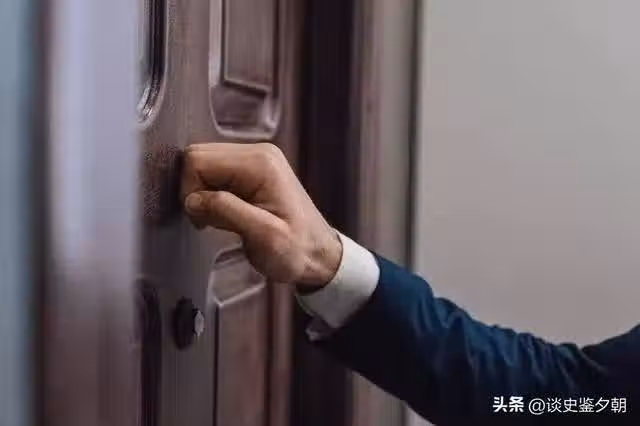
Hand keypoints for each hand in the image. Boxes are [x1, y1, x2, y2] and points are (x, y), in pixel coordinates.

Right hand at [181, 142, 341, 288]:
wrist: (318, 254)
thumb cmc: (297, 249)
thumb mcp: (262, 235)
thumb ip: (226, 211)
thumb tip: (193, 199)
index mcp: (260, 164)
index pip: (198, 160)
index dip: (190, 190)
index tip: (203, 218)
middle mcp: (258, 153)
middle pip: (198, 156)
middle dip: (194, 190)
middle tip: (211, 220)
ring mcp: (255, 159)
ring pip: (204, 164)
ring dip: (203, 193)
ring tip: (224, 219)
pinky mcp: (252, 170)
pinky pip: (215, 173)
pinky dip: (212, 194)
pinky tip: (228, 213)